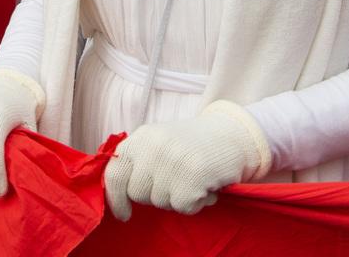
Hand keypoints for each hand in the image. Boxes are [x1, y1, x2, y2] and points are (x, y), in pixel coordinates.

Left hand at [104, 101, 270, 220]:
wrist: (233, 134)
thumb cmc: (194, 145)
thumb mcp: (160, 143)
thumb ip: (139, 162)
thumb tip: (117, 193)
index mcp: (141, 137)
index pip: (115, 172)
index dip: (115, 197)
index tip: (124, 214)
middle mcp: (153, 147)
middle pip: (138, 193)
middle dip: (155, 195)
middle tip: (177, 181)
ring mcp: (171, 160)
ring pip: (161, 202)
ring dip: (178, 198)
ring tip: (194, 178)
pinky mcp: (191, 176)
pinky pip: (183, 207)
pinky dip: (196, 203)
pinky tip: (206, 185)